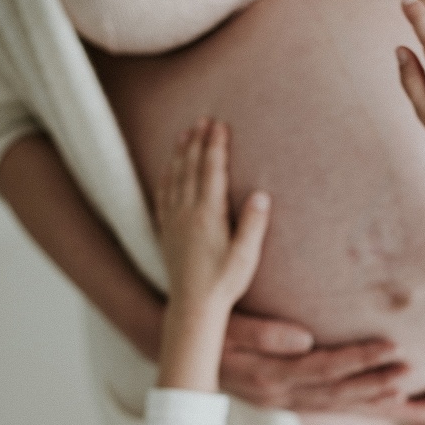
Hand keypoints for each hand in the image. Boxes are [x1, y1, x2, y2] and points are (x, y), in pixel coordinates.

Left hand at [155, 118, 270, 390]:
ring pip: (175, 177)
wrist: (193, 305)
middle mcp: (187, 213)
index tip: (220, 124)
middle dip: (197, 141)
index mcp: (208, 215)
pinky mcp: (166, 231)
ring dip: (180, 153)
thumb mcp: (246, 256)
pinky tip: (168, 168)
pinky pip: (163, 195)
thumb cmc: (224, 283)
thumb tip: (261, 194)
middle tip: (203, 119)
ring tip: (184, 133)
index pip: (212, 171)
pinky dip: (166, 176)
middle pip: (191, 167)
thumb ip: (253, 224)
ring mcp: (174, 221)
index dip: (216, 145)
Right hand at [220, 315, 408, 410]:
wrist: (179, 354)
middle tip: (410, 371)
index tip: (393, 347)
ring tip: (407, 389)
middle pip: (336, 393)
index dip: (359, 360)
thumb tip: (305, 339)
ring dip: (371, 399)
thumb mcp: (221, 325)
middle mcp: (278, 396)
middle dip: (376, 384)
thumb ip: (260, 333)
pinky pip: (327, 408)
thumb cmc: (202, 328)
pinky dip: (356, 407)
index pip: (322, 369)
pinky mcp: (285, 402)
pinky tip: (382, 404)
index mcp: (267, 376)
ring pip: (335, 406)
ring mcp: (282, 403)